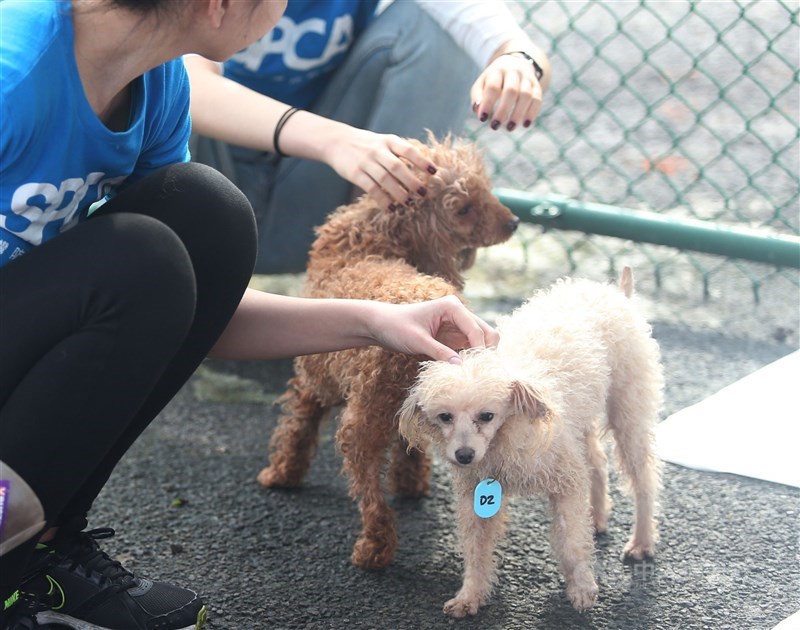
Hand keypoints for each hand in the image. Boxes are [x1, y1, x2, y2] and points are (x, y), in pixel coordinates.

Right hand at [326, 127, 436, 210]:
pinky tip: (391, 208)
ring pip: (385, 179)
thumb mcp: (384, 142)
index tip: (434, 172)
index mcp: (388, 141)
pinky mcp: (355, 173)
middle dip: (412, 181)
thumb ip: (400, 152)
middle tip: (423, 194)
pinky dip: (382, 199)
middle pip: (397, 167)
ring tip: (409, 203)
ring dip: (398, 193)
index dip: (421, 161)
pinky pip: (371, 188)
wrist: (336, 141)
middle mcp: (378, 150)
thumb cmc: (367, 145)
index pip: (408, 150)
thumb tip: (425, 168)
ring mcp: (365, 162)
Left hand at [368, 296, 498, 363]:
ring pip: (481, 342)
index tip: (475, 370)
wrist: (380, 325)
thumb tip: (460, 368)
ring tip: (469, 374)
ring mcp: (457, 326)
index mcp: (453, 307)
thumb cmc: (395, 327)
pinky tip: (462, 372)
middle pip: (487, 334)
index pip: (477, 330)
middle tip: (475, 373)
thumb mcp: (417, 341)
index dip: (479, 350)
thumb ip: (439, 352)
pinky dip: (469, 360)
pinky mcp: (453, 337)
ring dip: (478, 357)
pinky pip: (469, 349)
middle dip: (485, 352)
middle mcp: (459, 314)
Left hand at [471, 52, 543, 131]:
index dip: (488, 103)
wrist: (514, 64)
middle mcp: (514, 72)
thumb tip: (478, 111)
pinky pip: (537, 99)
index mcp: (498, 71)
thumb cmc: (493, 80)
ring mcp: (527, 78)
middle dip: (503, 110)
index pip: (493, 86)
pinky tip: (525, 124)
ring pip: (526, 95)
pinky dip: (532, 112)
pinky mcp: (536, 86)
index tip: (483, 119)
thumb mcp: (482, 84)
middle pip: (511, 90)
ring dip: (518, 113)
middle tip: (494, 126)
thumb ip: (477, 96)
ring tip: (509, 128)